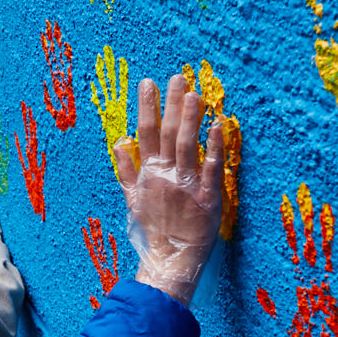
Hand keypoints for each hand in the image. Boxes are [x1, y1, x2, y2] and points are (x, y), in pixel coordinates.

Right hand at [113, 74, 223, 305]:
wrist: (170, 259)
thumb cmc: (153, 229)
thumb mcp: (132, 199)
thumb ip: (126, 170)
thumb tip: (119, 141)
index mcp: (148, 173)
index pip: (145, 133)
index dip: (147, 107)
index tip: (148, 83)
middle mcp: (166, 175)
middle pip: (166, 132)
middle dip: (170, 103)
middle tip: (177, 77)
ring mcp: (186, 185)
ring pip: (186, 145)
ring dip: (190, 118)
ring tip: (194, 93)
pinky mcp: (208, 197)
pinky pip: (212, 168)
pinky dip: (214, 146)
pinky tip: (218, 125)